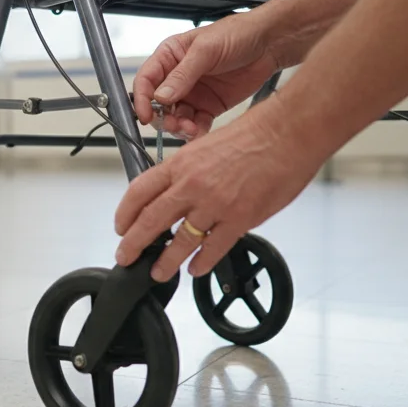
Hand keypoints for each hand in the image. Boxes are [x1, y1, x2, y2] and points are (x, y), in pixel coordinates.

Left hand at [113, 104, 326, 280]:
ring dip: (166, 261)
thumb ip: (186, 172)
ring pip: (180, 241)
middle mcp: (192, 184)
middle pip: (151, 221)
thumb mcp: (204, 147)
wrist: (287, 134)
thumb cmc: (253, 135)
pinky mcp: (240, 219)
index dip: (124, 214)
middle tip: (126, 257)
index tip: (120, 227)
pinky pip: (214, 248)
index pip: (138, 192)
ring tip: (158, 272)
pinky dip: (202, 262)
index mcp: (180, 164)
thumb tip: (172, 195)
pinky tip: (196, 268)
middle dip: (133, 244)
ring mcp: (215, 204)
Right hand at [133, 15, 279, 139]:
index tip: (145, 115)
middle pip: (158, 104)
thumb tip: (160, 96)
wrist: (269, 44)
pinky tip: (199, 132)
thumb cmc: (237, 34)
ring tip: (190, 128)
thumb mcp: (206, 50)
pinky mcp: (209, 106)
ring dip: (179, 126)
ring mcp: (193, 93)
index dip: (142, 99)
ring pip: (176, 117)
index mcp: (169, 57)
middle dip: (163, 117)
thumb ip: (182, 74)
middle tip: (173, 123)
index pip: (146, 80)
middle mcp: (177, 77)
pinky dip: (195, 131)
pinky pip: (196, 124)